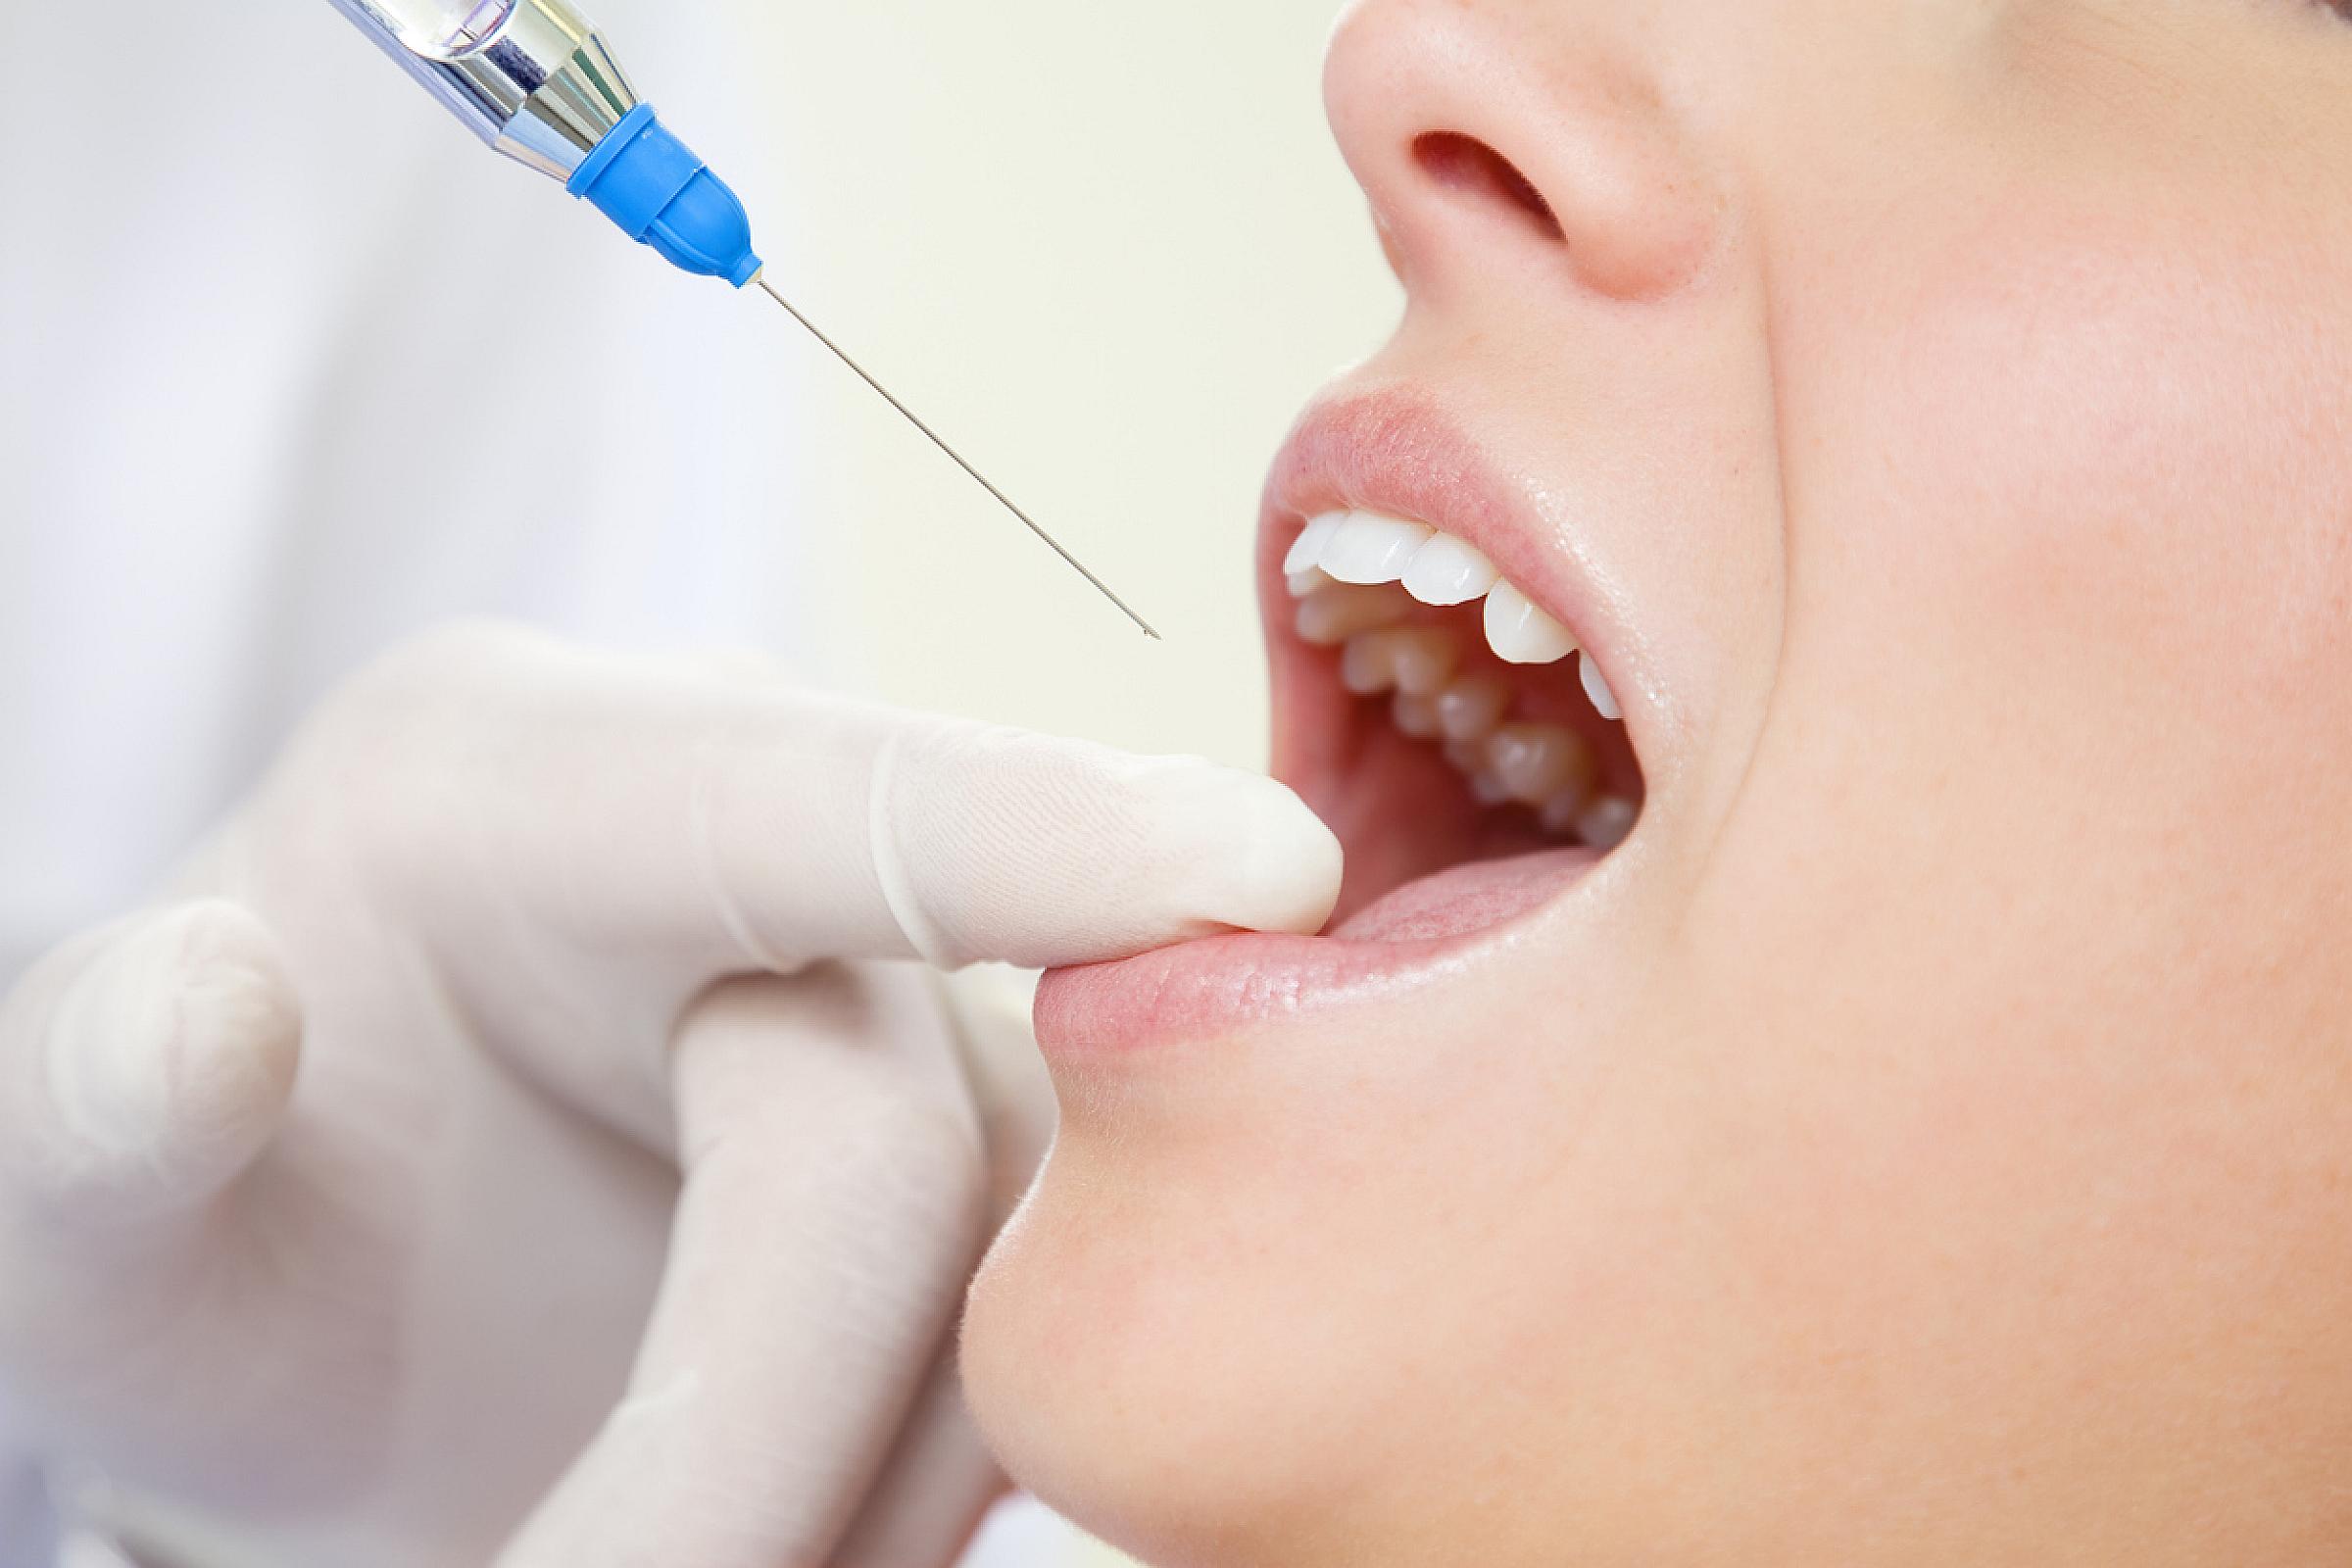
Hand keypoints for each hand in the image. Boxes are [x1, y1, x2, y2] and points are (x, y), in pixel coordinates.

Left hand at [0, 623, 1338, 1567]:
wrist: (317, 1304)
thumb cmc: (189, 1229)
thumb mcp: (70, 1190)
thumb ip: (96, 1100)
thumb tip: (199, 1010)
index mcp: (517, 780)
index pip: (814, 792)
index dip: (1038, 828)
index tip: (1262, 869)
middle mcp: (749, 841)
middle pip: (909, 1125)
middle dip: (758, 1427)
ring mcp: (883, 989)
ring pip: (1011, 1256)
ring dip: (843, 1488)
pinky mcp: (968, 1136)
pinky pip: (1034, 1321)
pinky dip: (903, 1477)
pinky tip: (780, 1532)